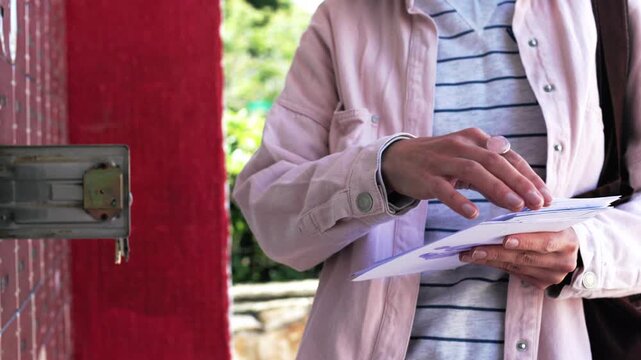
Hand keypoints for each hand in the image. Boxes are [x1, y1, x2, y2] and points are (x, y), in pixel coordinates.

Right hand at [381, 128, 552, 217]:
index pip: (508, 156)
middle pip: (496, 162)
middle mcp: (461, 145)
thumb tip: (519, 197)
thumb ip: (491, 176)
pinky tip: (473, 214)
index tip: (546, 196)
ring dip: (498, 189)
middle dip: (520, 183)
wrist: (398, 160)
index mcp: (476, 139)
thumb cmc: (439, 163)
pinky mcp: (426, 176)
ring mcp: (442, 160)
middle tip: (538, 204)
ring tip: (516, 207)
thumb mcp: (466, 162)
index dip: (529, 176)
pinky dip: (459, 201)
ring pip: (474, 172)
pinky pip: (444, 189)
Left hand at [459, 228, 578, 288]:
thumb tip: (502, 219)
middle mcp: (562, 262)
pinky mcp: (541, 284)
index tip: (504, 239)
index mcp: (568, 241)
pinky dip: (494, 264)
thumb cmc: (554, 226)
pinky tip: (478, 259)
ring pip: (516, 267)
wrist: (571, 249)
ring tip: (468, 254)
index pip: (546, 242)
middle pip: (526, 257)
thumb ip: (534, 219)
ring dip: (490, 259)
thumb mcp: (551, 219)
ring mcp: (552, 276)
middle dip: (497, 252)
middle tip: (474, 249)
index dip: (525, 241)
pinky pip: (513, 273)